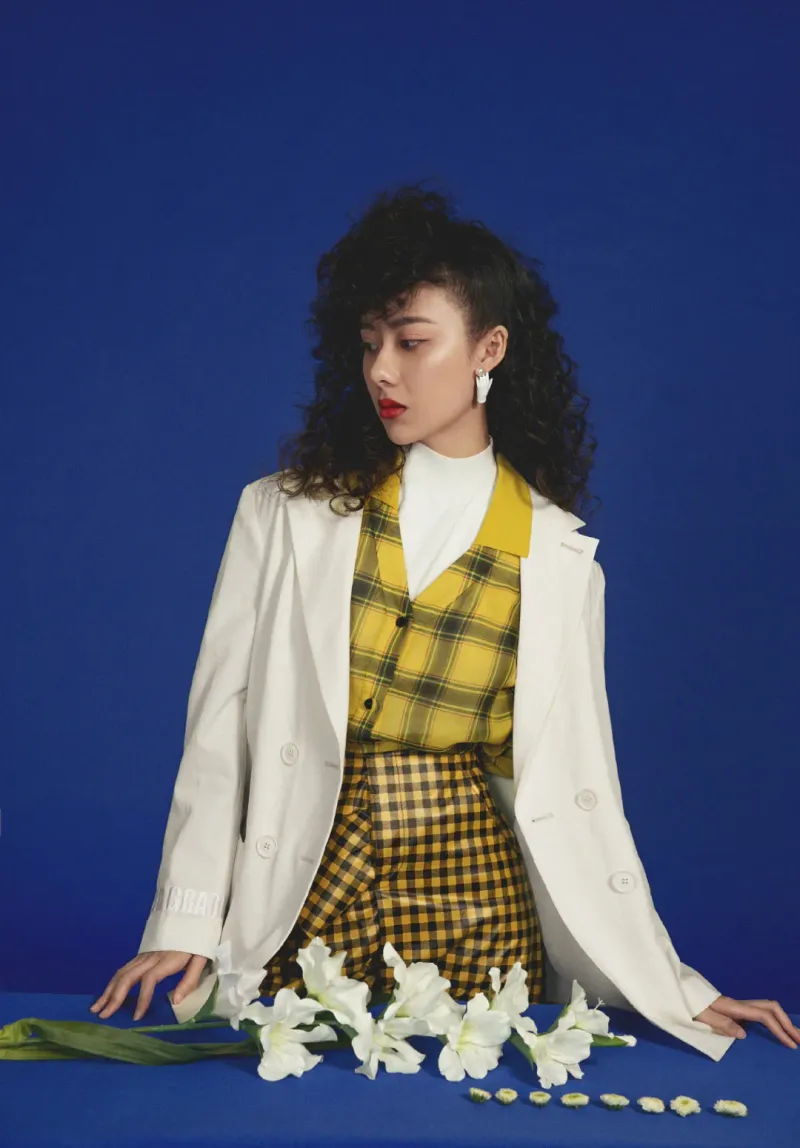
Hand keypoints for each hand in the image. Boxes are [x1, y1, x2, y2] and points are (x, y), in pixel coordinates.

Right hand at [89, 951, 208, 1020]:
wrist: (192, 913)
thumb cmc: (198, 940)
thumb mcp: (201, 959)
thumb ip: (189, 980)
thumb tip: (175, 1001)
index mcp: (167, 960)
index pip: (149, 980)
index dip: (142, 998)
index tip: (137, 1016)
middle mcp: (151, 956)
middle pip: (128, 976)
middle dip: (114, 996)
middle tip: (103, 1015)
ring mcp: (145, 954)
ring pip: (122, 972)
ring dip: (108, 990)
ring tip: (96, 1007)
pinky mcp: (143, 953)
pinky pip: (125, 968)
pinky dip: (113, 981)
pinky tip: (107, 992)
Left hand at [694, 995, 799, 1049]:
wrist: (680, 993)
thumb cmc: (688, 1005)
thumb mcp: (701, 1016)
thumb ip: (720, 1024)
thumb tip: (744, 1033)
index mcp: (733, 1007)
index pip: (763, 1015)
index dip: (779, 1029)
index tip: (790, 1044)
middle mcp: (739, 1004)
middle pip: (771, 1008)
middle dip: (787, 1023)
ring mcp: (739, 1006)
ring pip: (768, 1009)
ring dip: (782, 1021)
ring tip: (795, 1036)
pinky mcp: (736, 1011)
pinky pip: (761, 1013)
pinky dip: (774, 1021)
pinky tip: (778, 1031)